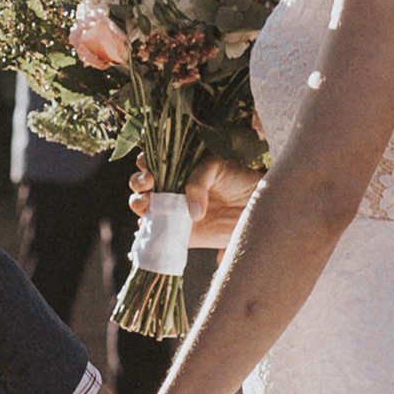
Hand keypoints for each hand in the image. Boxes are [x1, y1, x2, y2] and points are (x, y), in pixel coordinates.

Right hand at [132, 156, 258, 252]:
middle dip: (138, 183)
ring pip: (143, 206)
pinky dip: (149, 232)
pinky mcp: (180, 232)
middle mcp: (169, 185)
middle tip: (149, 184)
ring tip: (149, 205)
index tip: (151, 169)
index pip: (150, 160)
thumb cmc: (237, 177)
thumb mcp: (217, 167)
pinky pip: (157, 233)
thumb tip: (193, 214)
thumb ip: (199, 182)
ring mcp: (172, 209)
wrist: (255, 202)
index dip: (144, 162)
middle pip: (140, 183)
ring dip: (139, 204)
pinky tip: (151, 227)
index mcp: (176, 164)